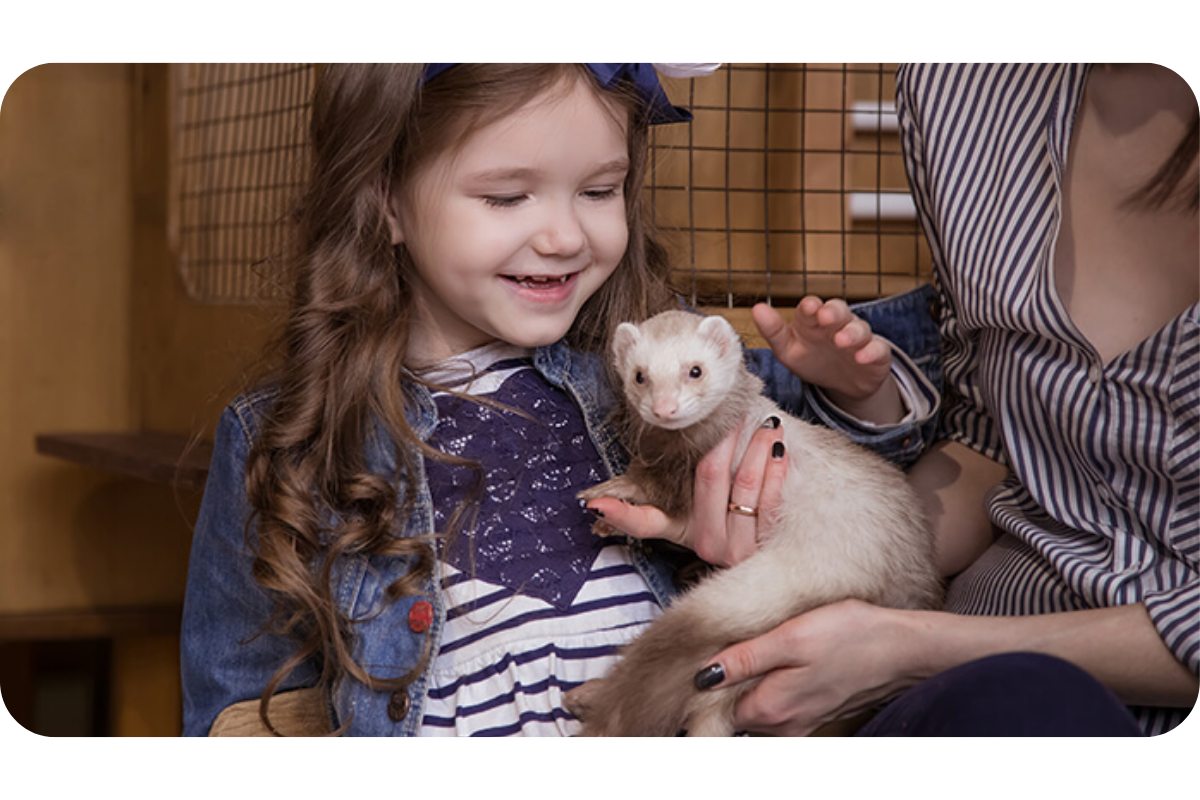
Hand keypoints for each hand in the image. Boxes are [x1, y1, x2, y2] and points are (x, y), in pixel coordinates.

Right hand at [586, 419, 786, 567]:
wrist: (776, 548)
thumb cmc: (731, 519)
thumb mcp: (692, 514)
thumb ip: (662, 498)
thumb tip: (600, 496)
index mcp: (683, 532)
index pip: (645, 523)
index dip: (619, 514)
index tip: (593, 503)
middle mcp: (708, 544)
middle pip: (709, 478)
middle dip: (723, 440)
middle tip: (734, 413)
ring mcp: (739, 548)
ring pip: (744, 485)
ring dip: (756, 447)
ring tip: (766, 423)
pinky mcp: (769, 545)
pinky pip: (771, 498)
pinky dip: (775, 468)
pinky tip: (779, 447)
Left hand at [696, 599, 923, 736]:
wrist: (903, 649)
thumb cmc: (851, 636)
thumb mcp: (790, 638)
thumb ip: (745, 659)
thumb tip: (702, 676)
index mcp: (771, 710)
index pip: (717, 707)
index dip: (712, 677)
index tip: (719, 649)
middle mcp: (784, 727)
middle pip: (736, 710)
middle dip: (733, 681)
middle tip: (746, 642)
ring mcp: (802, 723)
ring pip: (759, 707)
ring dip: (756, 681)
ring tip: (770, 647)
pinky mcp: (816, 713)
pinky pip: (782, 704)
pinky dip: (777, 684)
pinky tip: (790, 658)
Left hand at [752, 298, 902, 423]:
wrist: (842, 383)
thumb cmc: (812, 359)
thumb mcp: (788, 349)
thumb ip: (773, 331)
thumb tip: (756, 309)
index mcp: (813, 321)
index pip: (811, 308)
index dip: (810, 307)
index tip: (807, 308)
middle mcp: (837, 325)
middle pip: (838, 311)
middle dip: (833, 312)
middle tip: (825, 316)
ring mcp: (858, 338)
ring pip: (859, 328)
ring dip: (851, 332)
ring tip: (842, 340)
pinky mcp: (875, 354)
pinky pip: (877, 349)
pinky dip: (871, 352)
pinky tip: (862, 356)